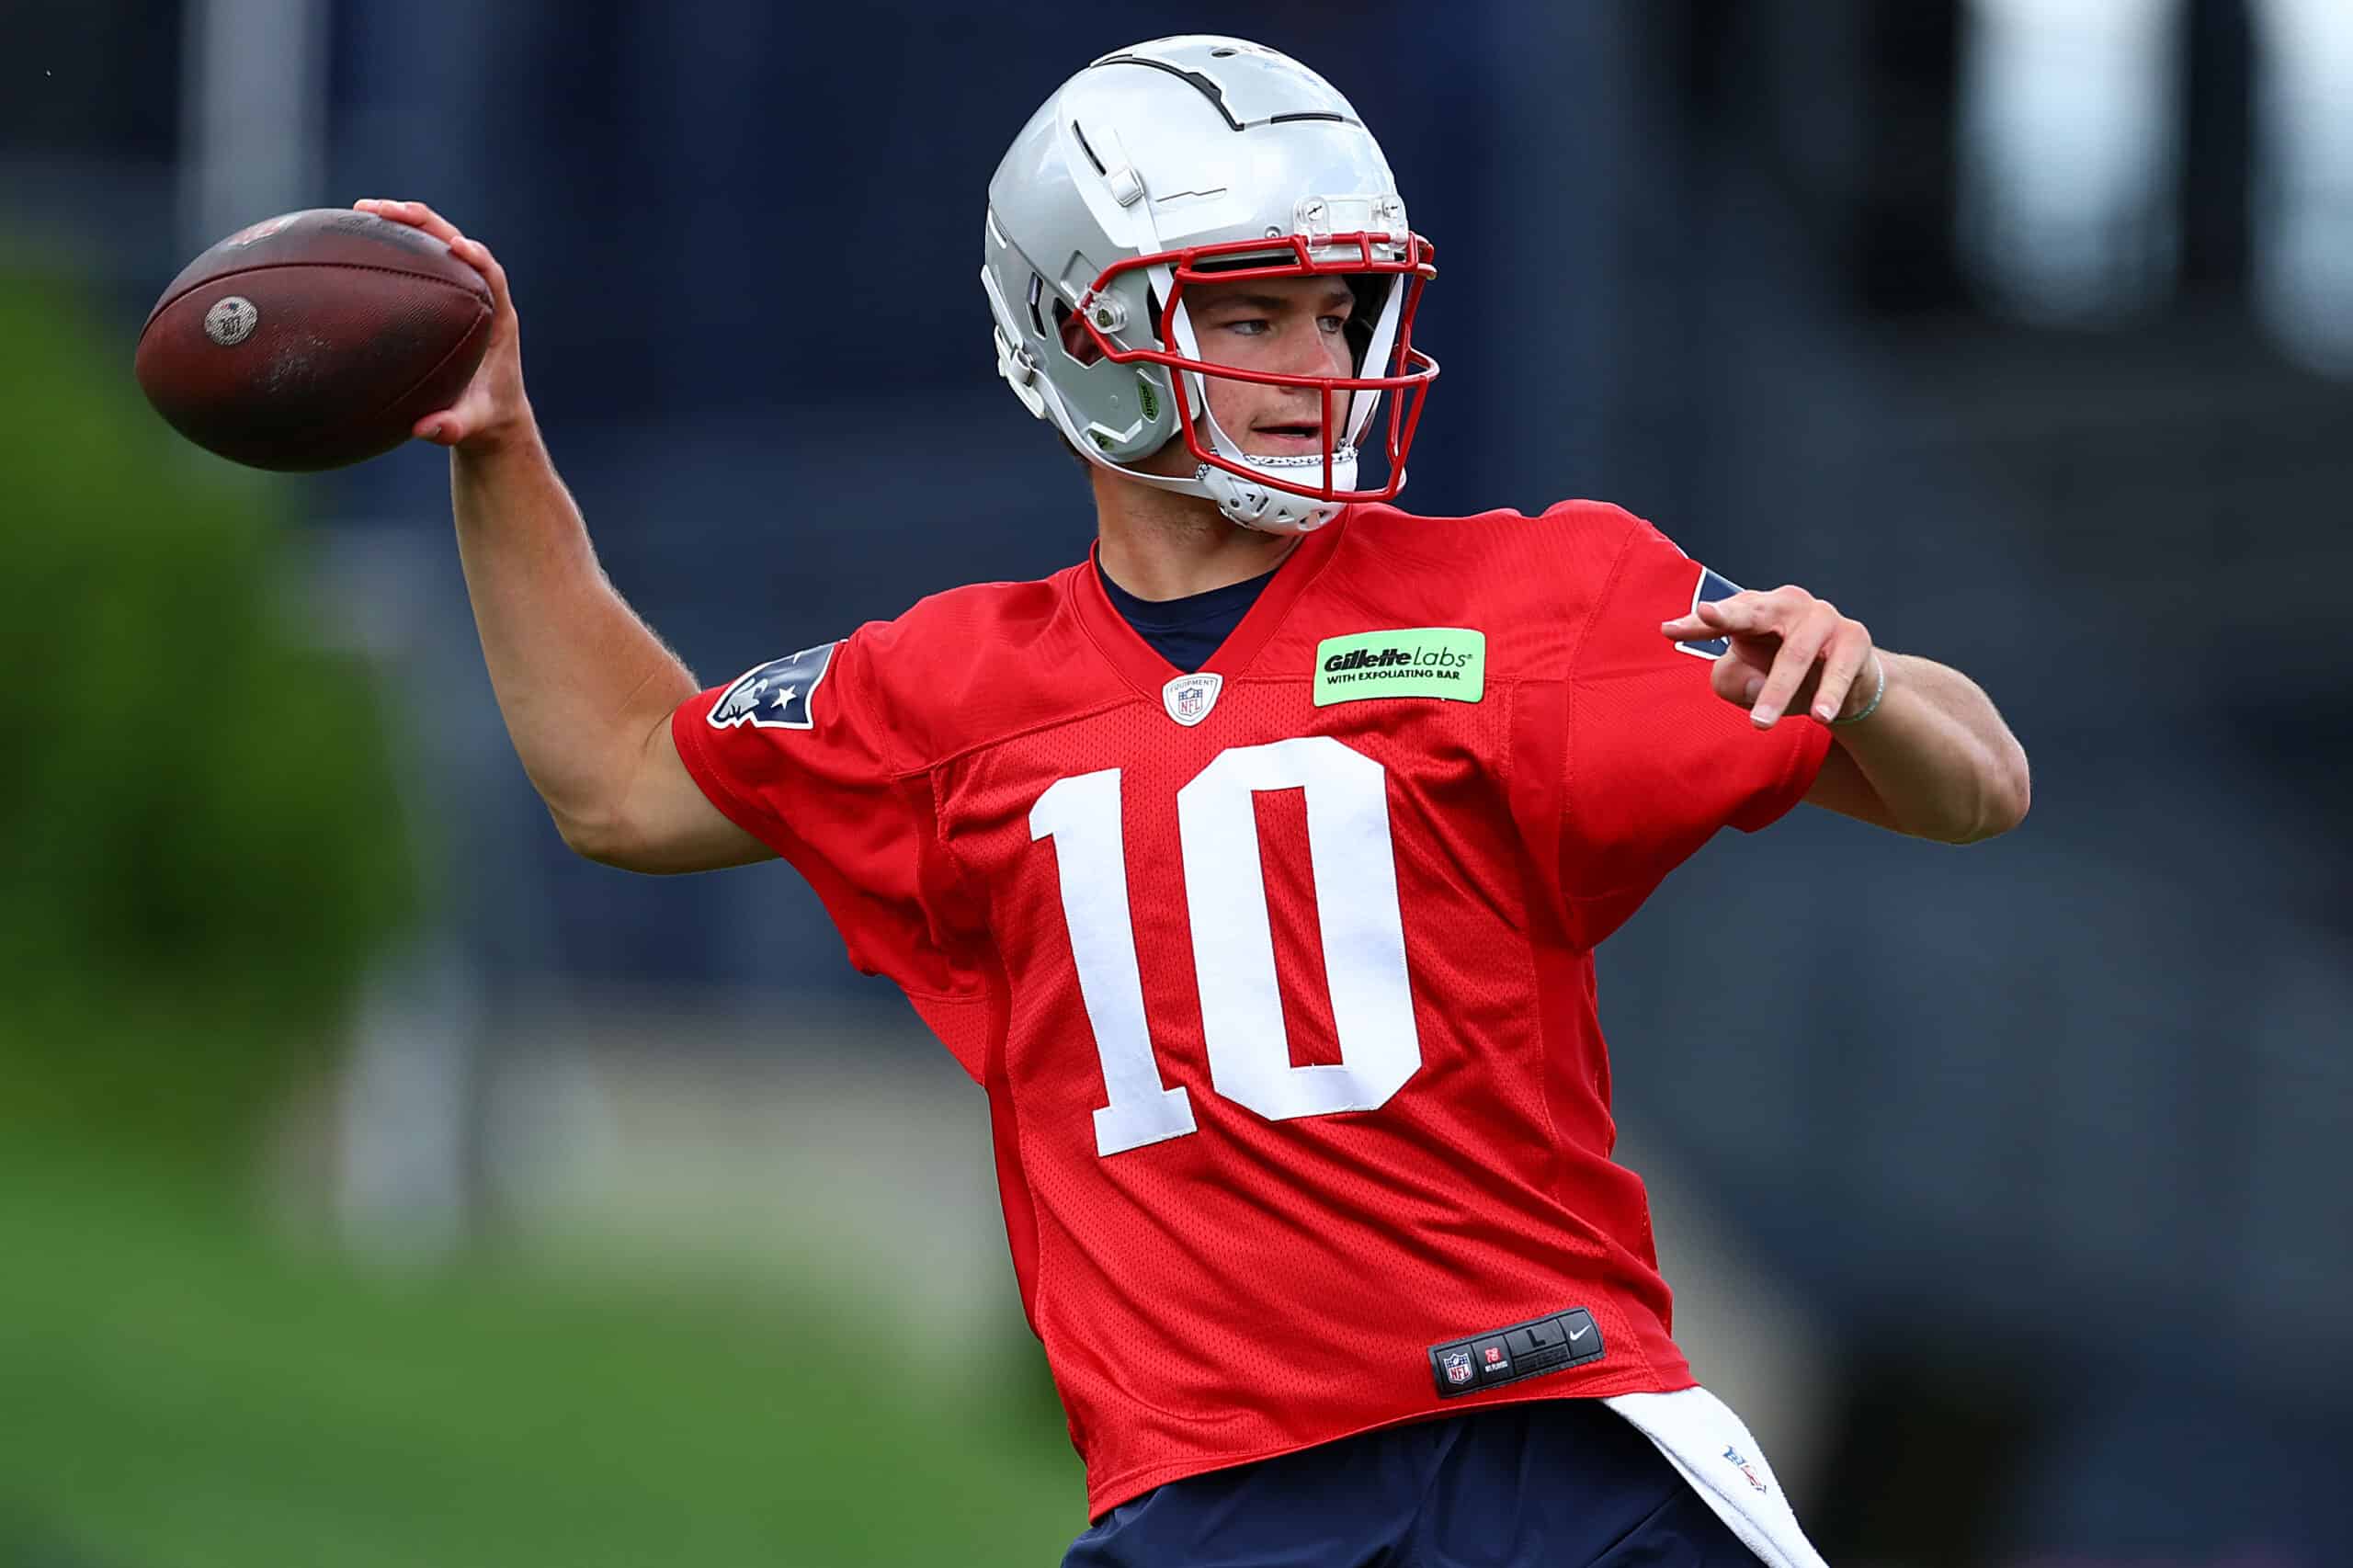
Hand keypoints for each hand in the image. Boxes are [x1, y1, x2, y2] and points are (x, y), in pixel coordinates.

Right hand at [353, 198, 529, 450]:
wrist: (489, 415)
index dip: (477, 257)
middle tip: (385, 210)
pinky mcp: (438, 295)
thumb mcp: (471, 425)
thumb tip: (426, 430)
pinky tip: (353, 236)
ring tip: (362, 209)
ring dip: (403, 224)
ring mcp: (458, 291)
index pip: (492, 275)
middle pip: (456, 244)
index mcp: (498, 319)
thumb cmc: (485, 417)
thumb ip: (453, 428)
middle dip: (424, 224)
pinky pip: (416, 260)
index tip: (457, 247)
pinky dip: (390, 244)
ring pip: (433, 244)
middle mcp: (479, 296)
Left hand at [1660, 585, 1880, 727]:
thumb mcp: (1747, 683)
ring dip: (1779, 690)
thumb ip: (1735, 682)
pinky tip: (1820, 716)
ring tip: (1761, 724)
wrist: (1844, 686)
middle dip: (1730, 616)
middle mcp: (1788, 605)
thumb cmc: (1782, 676)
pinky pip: (1839, 668)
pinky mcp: (1854, 638)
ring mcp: (1823, 617)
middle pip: (1755, 611)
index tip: (1668, 630)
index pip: (1722, 617)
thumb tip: (1758, 688)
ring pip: (1796, 653)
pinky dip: (1829, 694)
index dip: (1696, 623)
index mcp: (1755, 609)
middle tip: (1707, 616)